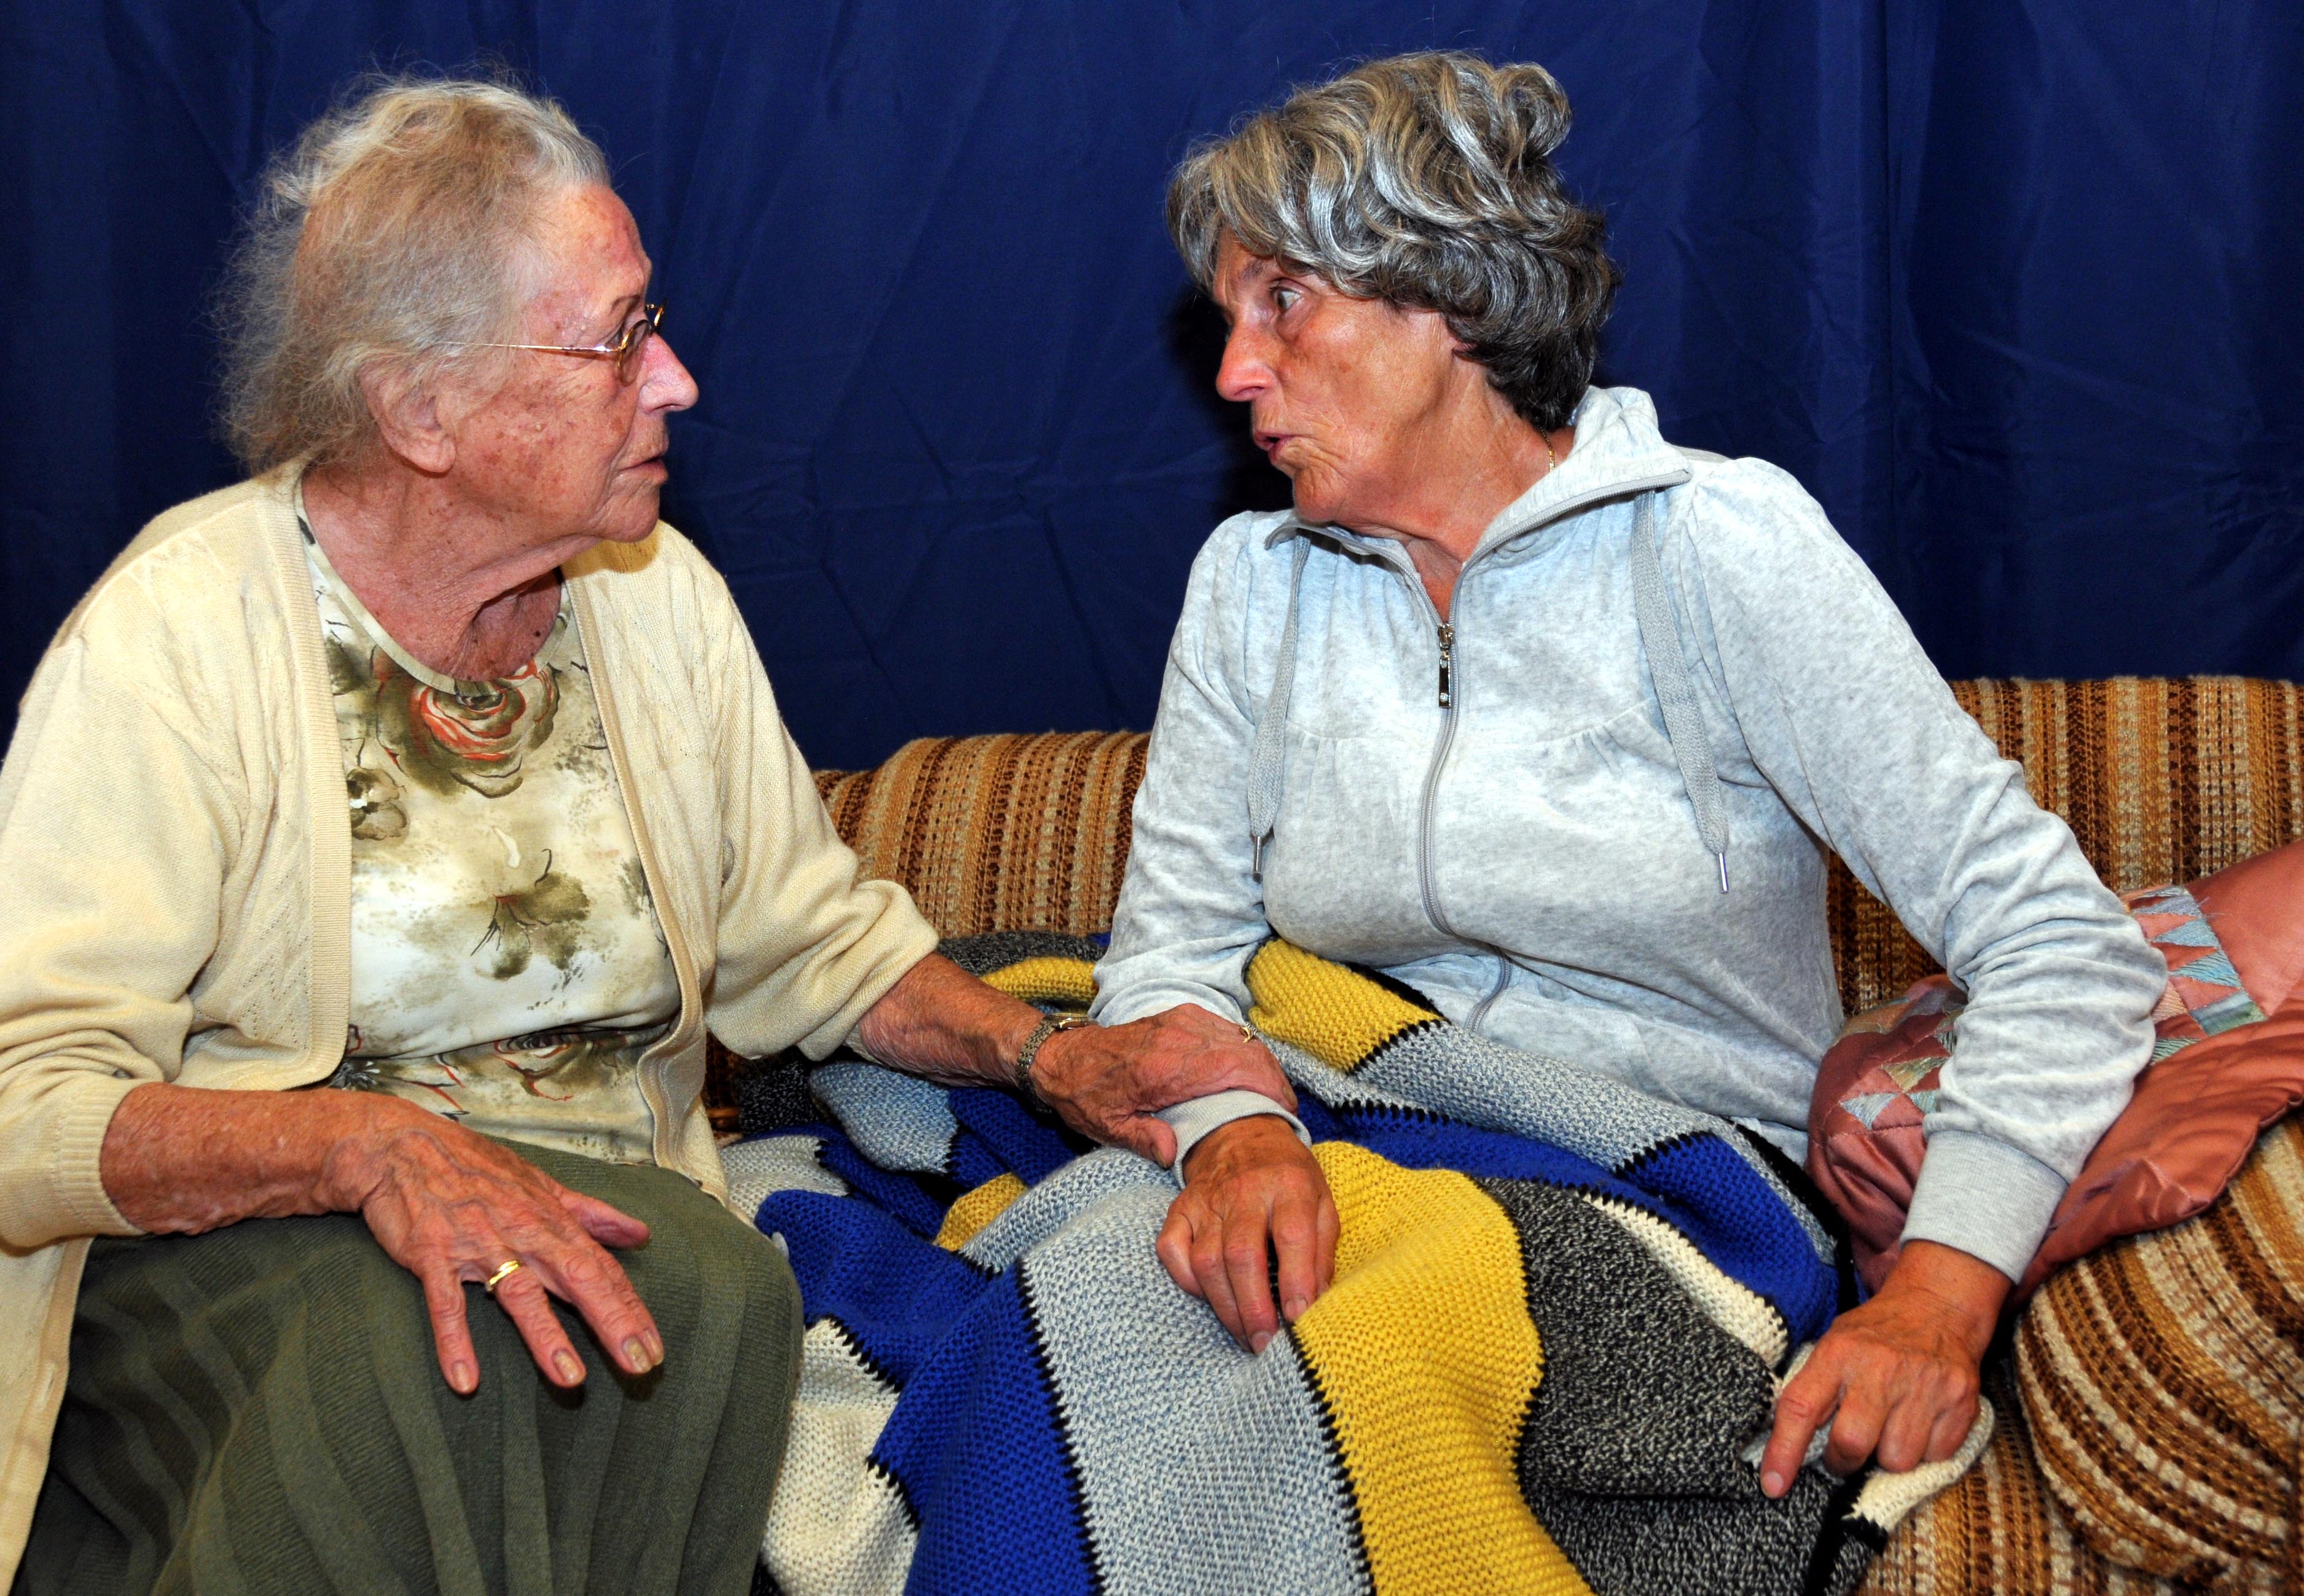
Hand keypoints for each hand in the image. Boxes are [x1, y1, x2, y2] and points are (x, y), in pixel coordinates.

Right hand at [322, 1098, 664, 1395]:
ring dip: (545, 1337)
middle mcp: (522, 1231)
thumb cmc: (475, 1168)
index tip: (655, 1348)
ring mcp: (477, 1243)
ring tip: (571, 1380)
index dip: (631, 1307)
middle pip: (577, 1278)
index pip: (601, 1267)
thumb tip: (640, 1234)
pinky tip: (466, 1380)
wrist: (401, 1146)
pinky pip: (446, 1303)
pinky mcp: (432, 1255)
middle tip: (639, 1366)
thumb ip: (591, 1214)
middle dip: (611, 1322)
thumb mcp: (540, 1184)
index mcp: (551, 1219)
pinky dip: (454, 1340)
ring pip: (519, 1293)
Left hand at [1030, 1004, 1298, 1164]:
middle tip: (1286, 1109)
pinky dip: (1245, 1049)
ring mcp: (1181, 1020)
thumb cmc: (1086, 1096)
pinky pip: (1226, 1029)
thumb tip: (1174, 1154)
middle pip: (1247, 1051)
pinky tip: (1249, 1073)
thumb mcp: (1108, 1128)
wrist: (1064, 1057)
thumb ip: (1144, 1139)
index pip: (1234, 1068)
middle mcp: (1178, 1036)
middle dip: (1274, 1079)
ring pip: (1241, 1037)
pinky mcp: (1182, 1014)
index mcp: (1163, 1067)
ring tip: (1273, 1096)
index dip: (1267, 1087)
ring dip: (1262, 1064)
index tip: (1285, 1110)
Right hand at [1156, 1115, 1337, 1351]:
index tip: (1299, 1320)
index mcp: (1289, 1185)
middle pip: (1242, 1254)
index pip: (1291, 1236)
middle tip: (1265, 1344)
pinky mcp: (1180, 1209)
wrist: (1242, 1134)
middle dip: (1253, 1308)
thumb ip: (1323, 1250)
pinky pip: (1172, 1250)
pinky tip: (1210, 1298)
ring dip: (1225, 1306)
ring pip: (1207, 1260)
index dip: (1296, 1282)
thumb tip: (1318, 1304)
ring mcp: (1207, 1201)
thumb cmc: (1290, 1178)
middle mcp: (1245, 1191)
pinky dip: (1186, 1281)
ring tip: (1244, 1334)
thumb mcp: (1323, 1202)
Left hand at [1759, 1240, 2007, 1495]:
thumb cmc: (1875, 1335)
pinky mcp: (1961, 1401)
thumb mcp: (1833, 1345)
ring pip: (1897, 1460)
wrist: (1937, 1306)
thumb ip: (1812, 1389)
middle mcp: (1880, 1368)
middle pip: (1852, 1443)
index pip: (1800, 1407)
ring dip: (1887, 1457)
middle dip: (1843, 1461)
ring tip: (1888, 1428)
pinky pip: (1936, 1458)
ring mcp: (1924, 1385)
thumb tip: (1782, 1447)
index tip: (1773, 1486)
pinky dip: (1924, 1452)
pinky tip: (1920, 1423)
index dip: (1783, 1451)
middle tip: (1845, 1453)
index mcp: (1838, 1352)